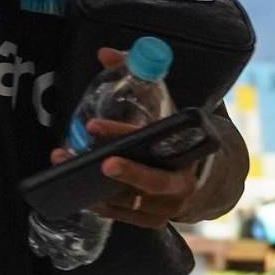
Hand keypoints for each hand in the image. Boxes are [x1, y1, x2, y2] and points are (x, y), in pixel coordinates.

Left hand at [47, 48, 248, 227]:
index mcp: (189, 149)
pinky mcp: (154, 221)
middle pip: (152, 181)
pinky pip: (124, 216)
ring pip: (131, 201)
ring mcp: (169, 206)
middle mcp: (183, 181)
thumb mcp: (165, 103)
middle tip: (96, 161)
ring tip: (66, 167)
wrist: (208, 177)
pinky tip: (78, 190)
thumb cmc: (180, 136)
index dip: (121, 133)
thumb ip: (138, 75)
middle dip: (125, 171)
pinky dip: (102, 205)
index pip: (155, 141)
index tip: (93, 126)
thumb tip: (105, 53)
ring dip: (96, 187)